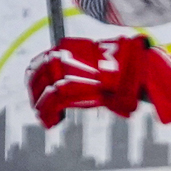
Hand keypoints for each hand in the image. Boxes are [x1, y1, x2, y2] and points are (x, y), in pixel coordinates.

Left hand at [26, 36, 148, 126]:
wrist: (136, 70)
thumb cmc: (122, 71)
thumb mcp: (96, 64)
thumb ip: (78, 70)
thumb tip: (58, 85)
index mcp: (67, 47)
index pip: (40, 62)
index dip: (34, 79)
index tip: (35, 91)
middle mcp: (63, 55)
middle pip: (37, 77)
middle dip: (36, 94)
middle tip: (40, 108)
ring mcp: (65, 70)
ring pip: (44, 91)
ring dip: (42, 107)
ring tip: (46, 118)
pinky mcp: (70, 87)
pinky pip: (51, 103)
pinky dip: (47, 115)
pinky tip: (50, 123)